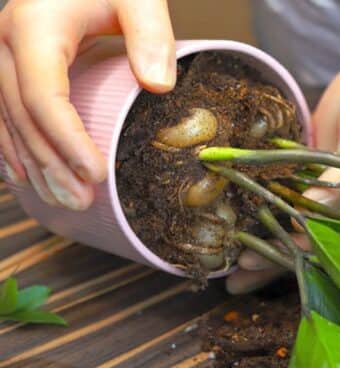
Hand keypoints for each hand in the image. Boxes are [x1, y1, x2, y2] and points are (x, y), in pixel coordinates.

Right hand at [0, 0, 174, 209]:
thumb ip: (150, 33)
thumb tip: (159, 85)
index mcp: (34, 27)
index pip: (43, 96)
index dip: (67, 140)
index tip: (97, 174)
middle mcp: (4, 42)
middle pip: (21, 116)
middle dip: (51, 164)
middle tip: (82, 201)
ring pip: (4, 121)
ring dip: (32, 165)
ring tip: (63, 200)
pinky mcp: (5, 65)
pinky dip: (12, 148)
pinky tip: (29, 178)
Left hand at [226, 57, 339, 293]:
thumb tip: (307, 215)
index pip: (322, 244)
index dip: (286, 254)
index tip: (250, 261)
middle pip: (300, 237)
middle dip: (267, 255)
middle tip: (228, 275)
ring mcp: (322, 181)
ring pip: (285, 213)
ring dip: (259, 230)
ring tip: (225, 250)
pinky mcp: (308, 161)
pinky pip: (280, 181)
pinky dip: (259, 191)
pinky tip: (234, 201)